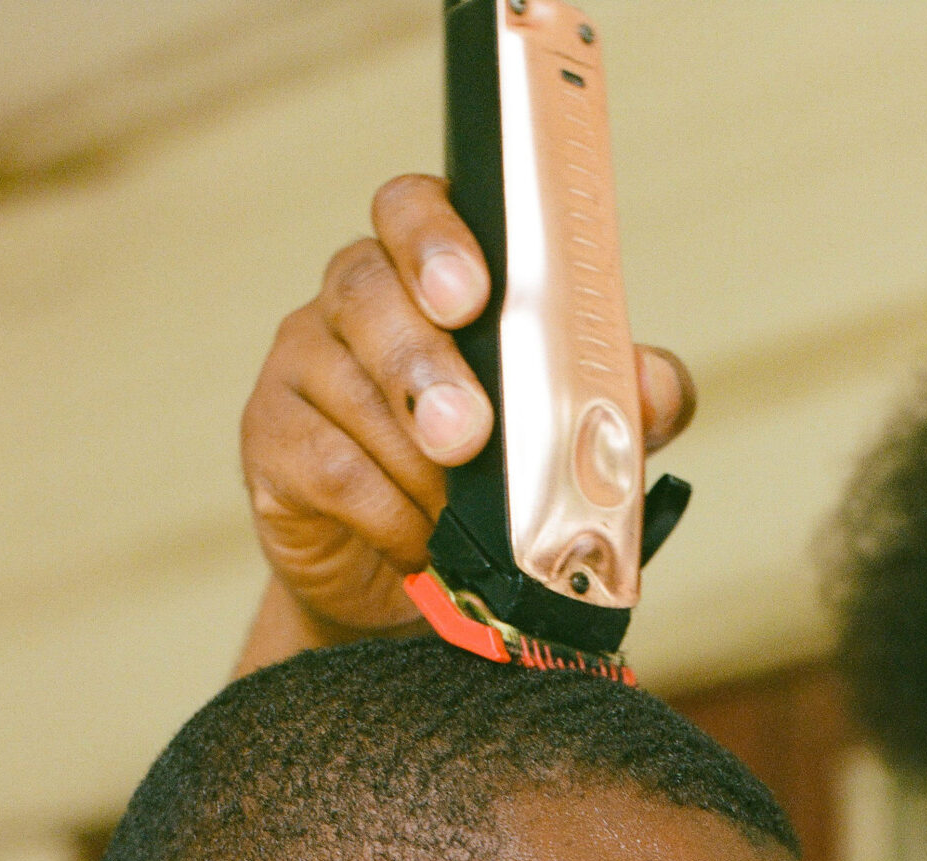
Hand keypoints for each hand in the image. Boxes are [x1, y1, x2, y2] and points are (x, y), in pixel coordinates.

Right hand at [240, 172, 696, 645]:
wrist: (431, 586)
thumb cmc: (504, 486)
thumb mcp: (578, 439)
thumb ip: (623, 402)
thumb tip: (652, 385)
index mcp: (429, 272)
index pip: (413, 209)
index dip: (435, 240)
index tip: (471, 293)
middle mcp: (356, 299)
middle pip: (368, 291)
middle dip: (423, 365)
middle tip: (467, 433)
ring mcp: (305, 364)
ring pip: (351, 390)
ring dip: (418, 463)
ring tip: (462, 516)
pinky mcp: (274, 441)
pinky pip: (329, 466)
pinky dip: (389, 513)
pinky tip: (423, 541)